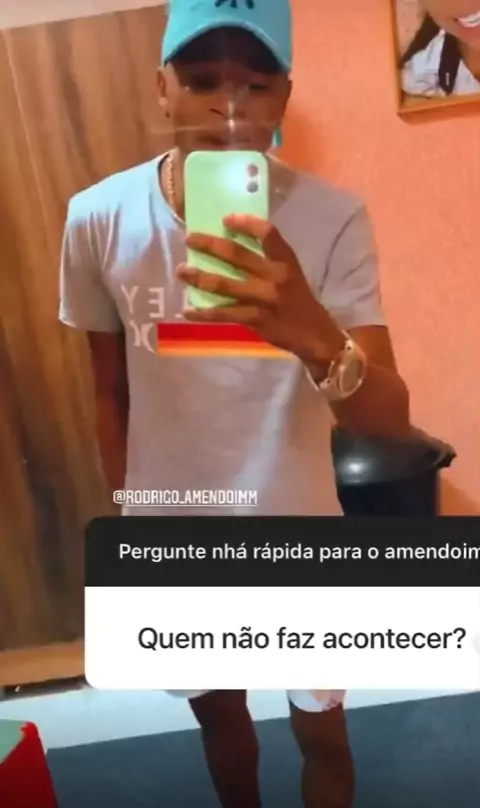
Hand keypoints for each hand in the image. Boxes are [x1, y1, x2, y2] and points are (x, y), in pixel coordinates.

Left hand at [177, 214, 343, 364]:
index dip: (246, 223)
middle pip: (238, 255)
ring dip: (200, 277)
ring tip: (181, 271)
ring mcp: (264, 299)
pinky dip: (204, 313)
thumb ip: (267, 261)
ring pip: (225, 285)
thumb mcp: (290, 274)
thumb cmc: (298, 300)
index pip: (267, 234)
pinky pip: (224, 314)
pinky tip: (187, 311)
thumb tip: (231, 248)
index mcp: (285, 261)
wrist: (314, 335)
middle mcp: (275, 277)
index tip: (226, 218)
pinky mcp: (256, 319)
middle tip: (190, 239)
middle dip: (210, 245)